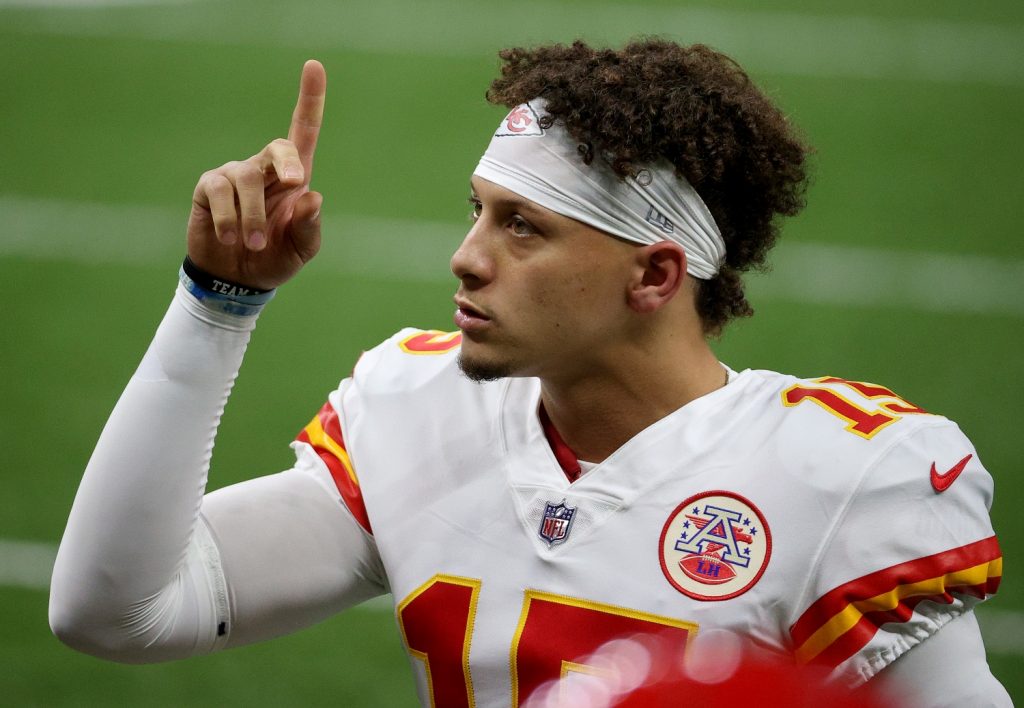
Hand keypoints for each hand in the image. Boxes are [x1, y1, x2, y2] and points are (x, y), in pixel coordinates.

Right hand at [186, 60, 326, 289]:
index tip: (314, 66)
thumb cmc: (273, 258)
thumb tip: (312, 195)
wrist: (235, 280)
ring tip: (252, 243)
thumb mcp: (300, 248)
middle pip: (278, 147)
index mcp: (293, 179)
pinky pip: (218, 191)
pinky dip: (229, 217)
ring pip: (247, 178)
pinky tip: (231, 237)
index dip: (310, 99)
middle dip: (287, 162)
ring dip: (252, 214)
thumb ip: (309, 225)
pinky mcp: (208, 187)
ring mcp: (234, 175)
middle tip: (293, 183)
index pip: (303, 132)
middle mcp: (264, 169)